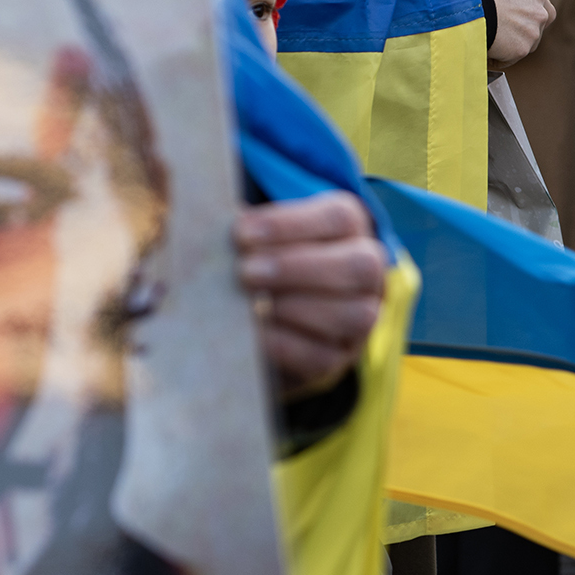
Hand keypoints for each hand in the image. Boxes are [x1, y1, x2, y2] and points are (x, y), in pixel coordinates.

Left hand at [234, 191, 386, 398]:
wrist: (262, 317)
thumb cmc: (255, 260)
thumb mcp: (253, 238)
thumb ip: (239, 231)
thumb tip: (206, 225)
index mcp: (349, 227)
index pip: (339, 218)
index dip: (291, 224)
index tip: (241, 233)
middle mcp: (368, 270)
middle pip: (358, 265)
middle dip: (298, 268)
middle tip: (244, 272)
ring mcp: (362, 317)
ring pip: (355, 314)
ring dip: (297, 308)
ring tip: (252, 306)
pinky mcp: (339, 357)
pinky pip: (324, 356)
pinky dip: (285, 345)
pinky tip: (253, 335)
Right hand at [476, 0, 553, 70]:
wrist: (468, 6)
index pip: (541, 6)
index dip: (525, 12)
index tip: (510, 15)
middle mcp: (539, 12)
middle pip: (537, 26)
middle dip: (522, 29)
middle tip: (502, 30)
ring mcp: (533, 32)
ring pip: (526, 43)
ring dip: (512, 44)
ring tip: (491, 40)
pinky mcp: (522, 49)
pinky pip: (511, 57)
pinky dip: (500, 57)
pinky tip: (485, 49)